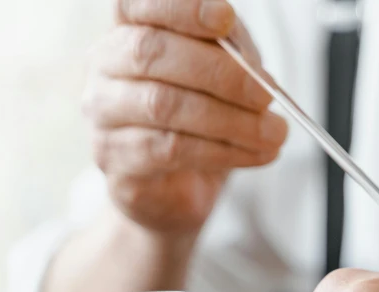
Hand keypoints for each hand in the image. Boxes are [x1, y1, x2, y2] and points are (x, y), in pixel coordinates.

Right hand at [84, 0, 287, 233]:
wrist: (180, 186)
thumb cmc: (201, 118)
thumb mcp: (224, 74)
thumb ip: (232, 54)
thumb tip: (248, 62)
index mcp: (129, 30)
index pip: (138, 4)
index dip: (182, 8)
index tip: (225, 18)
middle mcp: (105, 67)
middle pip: (151, 53)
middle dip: (220, 73)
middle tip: (266, 94)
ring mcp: (104, 116)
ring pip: (164, 106)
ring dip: (231, 120)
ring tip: (274, 133)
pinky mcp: (117, 162)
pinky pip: (171, 150)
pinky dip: (224, 151)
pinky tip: (256, 154)